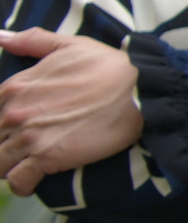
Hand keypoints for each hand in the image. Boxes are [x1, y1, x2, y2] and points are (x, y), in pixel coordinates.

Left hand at [0, 30, 145, 194]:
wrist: (138, 91)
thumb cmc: (108, 67)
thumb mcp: (70, 46)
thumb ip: (33, 41)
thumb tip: (2, 37)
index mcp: (14, 87)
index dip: (2, 123)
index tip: (15, 129)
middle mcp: (13, 113)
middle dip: (4, 145)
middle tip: (24, 149)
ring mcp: (28, 137)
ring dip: (8, 167)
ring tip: (25, 166)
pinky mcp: (47, 159)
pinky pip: (18, 181)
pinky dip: (22, 184)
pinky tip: (32, 181)